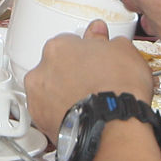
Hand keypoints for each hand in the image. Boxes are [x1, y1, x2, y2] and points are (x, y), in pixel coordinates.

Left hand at [24, 21, 155, 141]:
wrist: (114, 126)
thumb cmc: (117, 90)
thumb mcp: (122, 51)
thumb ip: (104, 39)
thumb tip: (100, 35)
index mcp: (57, 47)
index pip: (68, 43)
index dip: (84, 52)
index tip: (93, 59)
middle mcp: (41, 71)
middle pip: (55, 66)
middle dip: (71, 73)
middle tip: (93, 81)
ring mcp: (37, 98)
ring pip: (49, 91)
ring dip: (63, 94)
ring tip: (88, 101)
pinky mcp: (41, 122)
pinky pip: (49, 114)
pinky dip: (61, 114)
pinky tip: (80, 115)